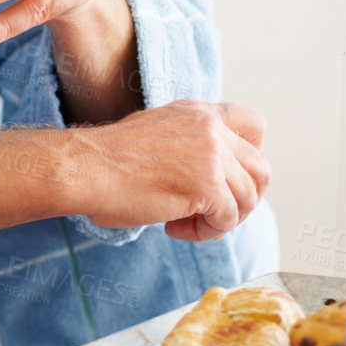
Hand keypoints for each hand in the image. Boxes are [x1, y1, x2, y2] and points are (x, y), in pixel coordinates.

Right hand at [0, 101, 269, 240]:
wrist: (85, 167)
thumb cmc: (106, 160)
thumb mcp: (156, 134)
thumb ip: (188, 146)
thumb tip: (206, 180)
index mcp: (198, 113)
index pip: (254, 125)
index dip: (249, 157)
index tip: (226, 178)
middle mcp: (211, 128)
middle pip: (261, 169)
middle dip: (242, 198)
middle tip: (211, 212)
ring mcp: (212, 155)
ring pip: (249, 198)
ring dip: (223, 219)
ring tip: (188, 224)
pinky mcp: (207, 185)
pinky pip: (227, 219)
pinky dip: (206, 232)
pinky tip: (174, 228)